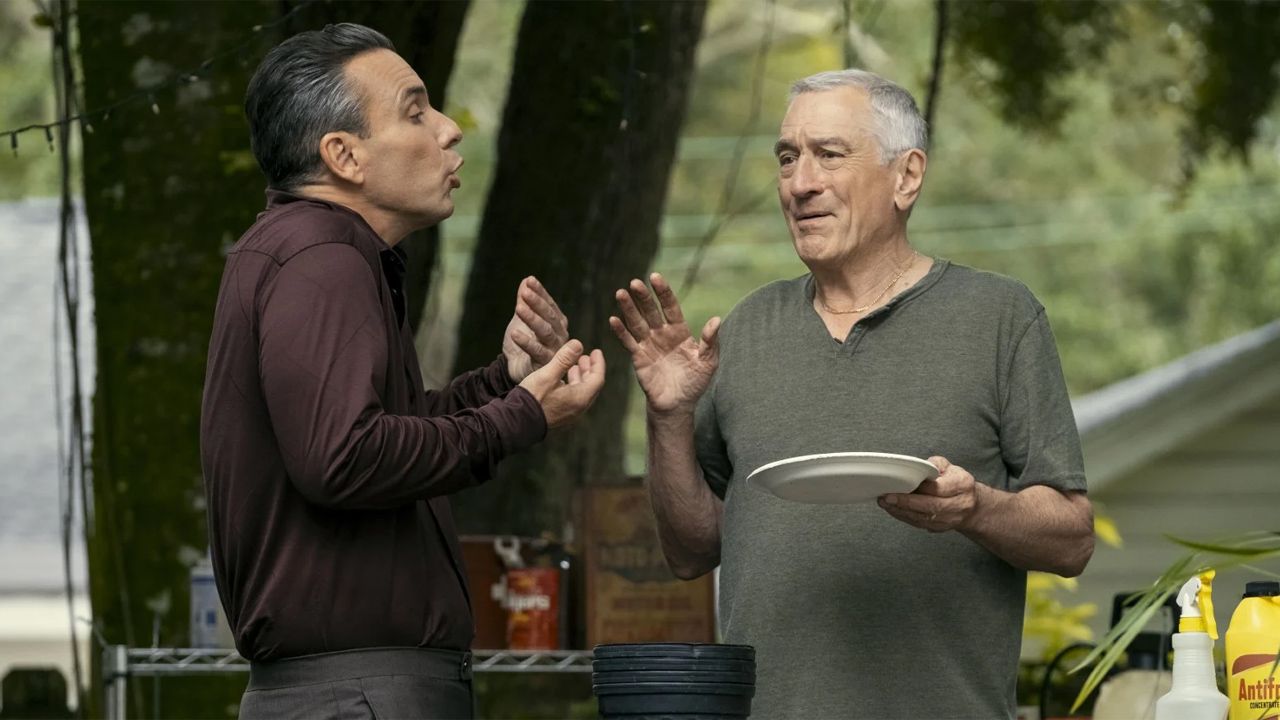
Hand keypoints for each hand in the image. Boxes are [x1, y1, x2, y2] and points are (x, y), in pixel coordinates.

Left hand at [502, 276, 569, 381]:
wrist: (515, 370)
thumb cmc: (522, 344)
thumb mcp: (521, 320)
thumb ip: (525, 302)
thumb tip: (526, 280)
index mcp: (556, 322)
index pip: (549, 304)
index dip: (540, 292)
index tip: (530, 281)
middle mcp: (559, 334)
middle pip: (549, 317)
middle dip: (537, 303)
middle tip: (525, 293)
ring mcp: (555, 349)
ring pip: (545, 332)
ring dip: (532, 319)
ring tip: (519, 308)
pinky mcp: (546, 364)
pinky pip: (537, 351)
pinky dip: (526, 342)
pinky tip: (515, 333)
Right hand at [518, 339, 605, 428]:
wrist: (517, 421)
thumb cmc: (533, 398)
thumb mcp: (548, 375)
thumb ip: (564, 359)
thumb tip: (578, 344)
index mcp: (580, 398)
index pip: (597, 378)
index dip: (598, 363)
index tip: (596, 351)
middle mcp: (579, 408)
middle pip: (591, 386)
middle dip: (590, 369)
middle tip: (585, 356)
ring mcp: (570, 414)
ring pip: (582, 392)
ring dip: (580, 377)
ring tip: (574, 365)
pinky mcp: (561, 415)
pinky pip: (573, 398)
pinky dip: (572, 386)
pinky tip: (562, 379)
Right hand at [609, 272, 719, 415]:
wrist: (678, 405)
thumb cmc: (695, 383)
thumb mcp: (708, 362)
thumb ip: (710, 341)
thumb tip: (716, 320)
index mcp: (680, 331)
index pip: (670, 307)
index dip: (663, 292)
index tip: (655, 277)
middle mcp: (662, 334)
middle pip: (651, 311)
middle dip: (643, 297)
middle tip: (635, 282)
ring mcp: (649, 345)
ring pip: (637, 323)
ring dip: (628, 308)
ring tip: (620, 293)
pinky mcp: (638, 357)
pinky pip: (628, 342)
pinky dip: (621, 331)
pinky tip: (613, 319)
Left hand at [877, 456, 978, 532]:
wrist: (971, 506)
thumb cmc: (956, 483)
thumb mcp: (949, 467)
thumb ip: (933, 465)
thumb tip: (916, 467)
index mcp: (962, 485)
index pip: (938, 488)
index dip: (920, 488)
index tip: (901, 484)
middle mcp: (959, 504)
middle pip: (930, 506)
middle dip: (906, 502)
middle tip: (887, 497)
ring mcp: (950, 519)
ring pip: (923, 518)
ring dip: (901, 511)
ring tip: (885, 503)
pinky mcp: (940, 528)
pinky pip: (919, 524)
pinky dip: (904, 516)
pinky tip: (893, 509)